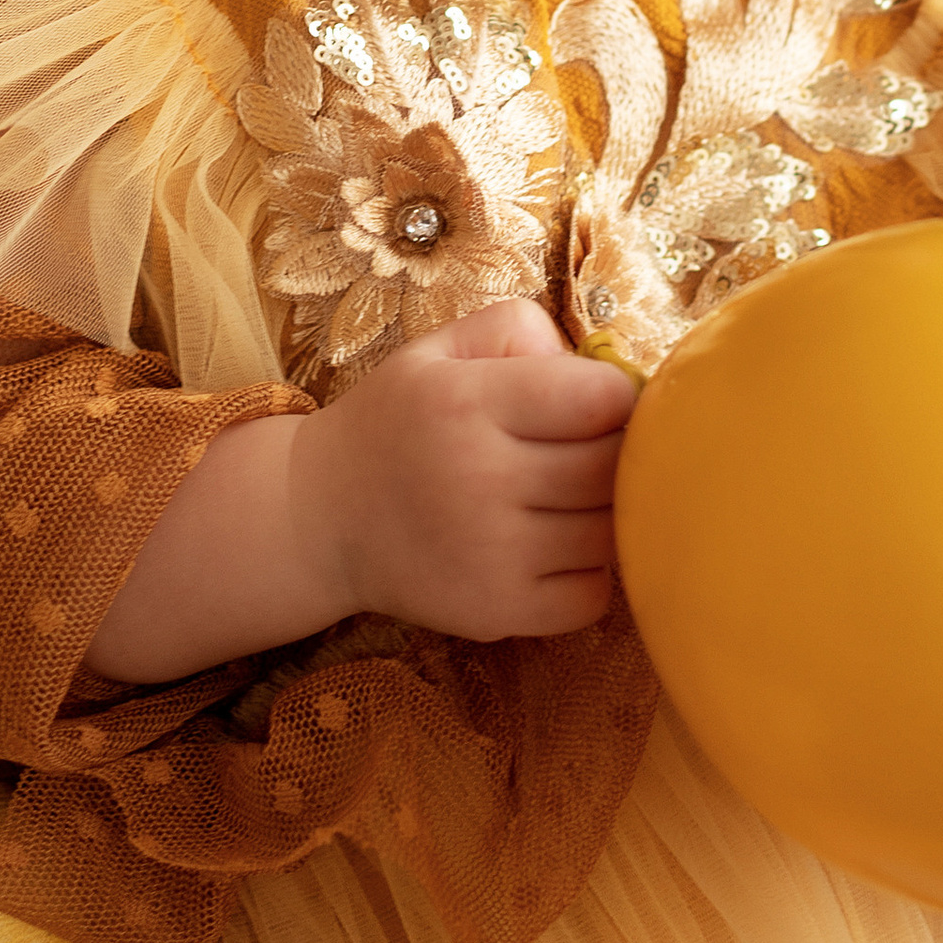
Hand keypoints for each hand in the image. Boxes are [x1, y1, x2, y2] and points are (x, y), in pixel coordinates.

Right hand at [298, 298, 635, 642]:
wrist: (322, 517)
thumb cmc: (398, 422)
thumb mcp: (441, 348)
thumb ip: (522, 330)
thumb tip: (599, 372)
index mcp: (467, 401)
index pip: (603, 398)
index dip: (618, 395)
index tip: (598, 402)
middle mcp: (479, 478)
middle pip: (614, 468)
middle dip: (620, 454)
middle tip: (593, 449)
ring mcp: (490, 555)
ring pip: (611, 534)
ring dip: (608, 514)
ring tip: (575, 498)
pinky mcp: (495, 613)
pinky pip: (591, 597)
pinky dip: (590, 573)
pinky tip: (558, 547)